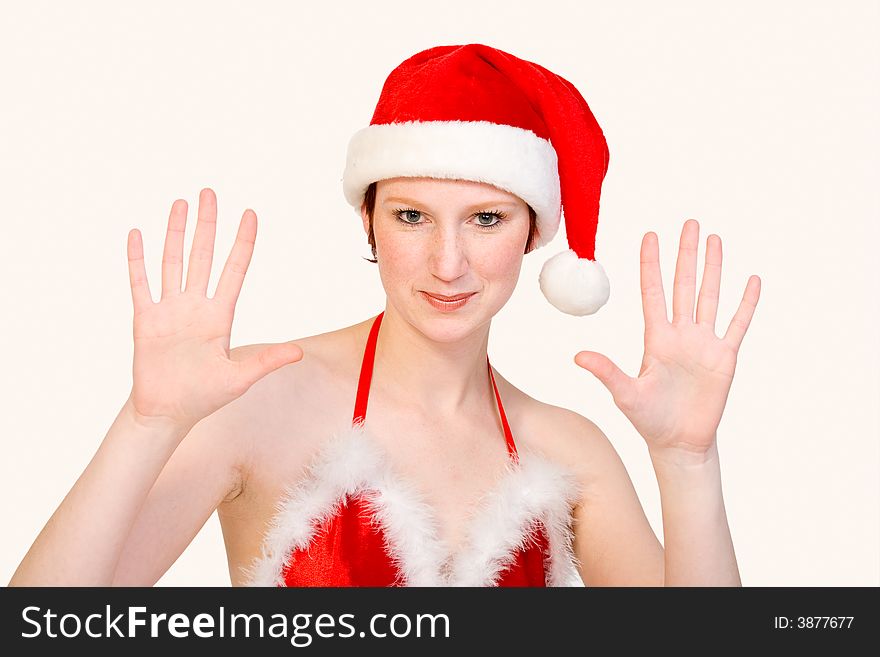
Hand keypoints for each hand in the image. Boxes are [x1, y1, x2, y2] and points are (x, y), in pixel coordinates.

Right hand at [126, 188, 302, 430]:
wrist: (167, 412)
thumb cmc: (204, 397)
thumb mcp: (240, 378)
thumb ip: (266, 361)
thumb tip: (299, 353)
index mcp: (220, 317)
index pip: (234, 270)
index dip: (242, 242)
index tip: (249, 214)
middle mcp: (196, 306)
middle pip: (203, 255)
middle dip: (207, 224)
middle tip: (209, 192)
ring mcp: (169, 310)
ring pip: (173, 262)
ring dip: (175, 232)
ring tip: (180, 203)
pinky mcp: (145, 319)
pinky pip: (140, 283)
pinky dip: (138, 259)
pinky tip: (137, 234)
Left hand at [574, 219, 760, 455]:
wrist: (679, 442)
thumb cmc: (650, 419)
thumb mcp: (626, 394)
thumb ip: (606, 371)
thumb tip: (577, 356)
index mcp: (656, 338)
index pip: (652, 292)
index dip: (651, 264)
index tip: (650, 235)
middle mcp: (680, 334)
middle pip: (683, 285)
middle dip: (686, 254)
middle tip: (689, 222)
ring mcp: (704, 343)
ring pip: (710, 296)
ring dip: (713, 268)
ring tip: (715, 239)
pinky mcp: (724, 358)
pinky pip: (737, 324)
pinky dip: (745, 303)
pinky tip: (751, 280)